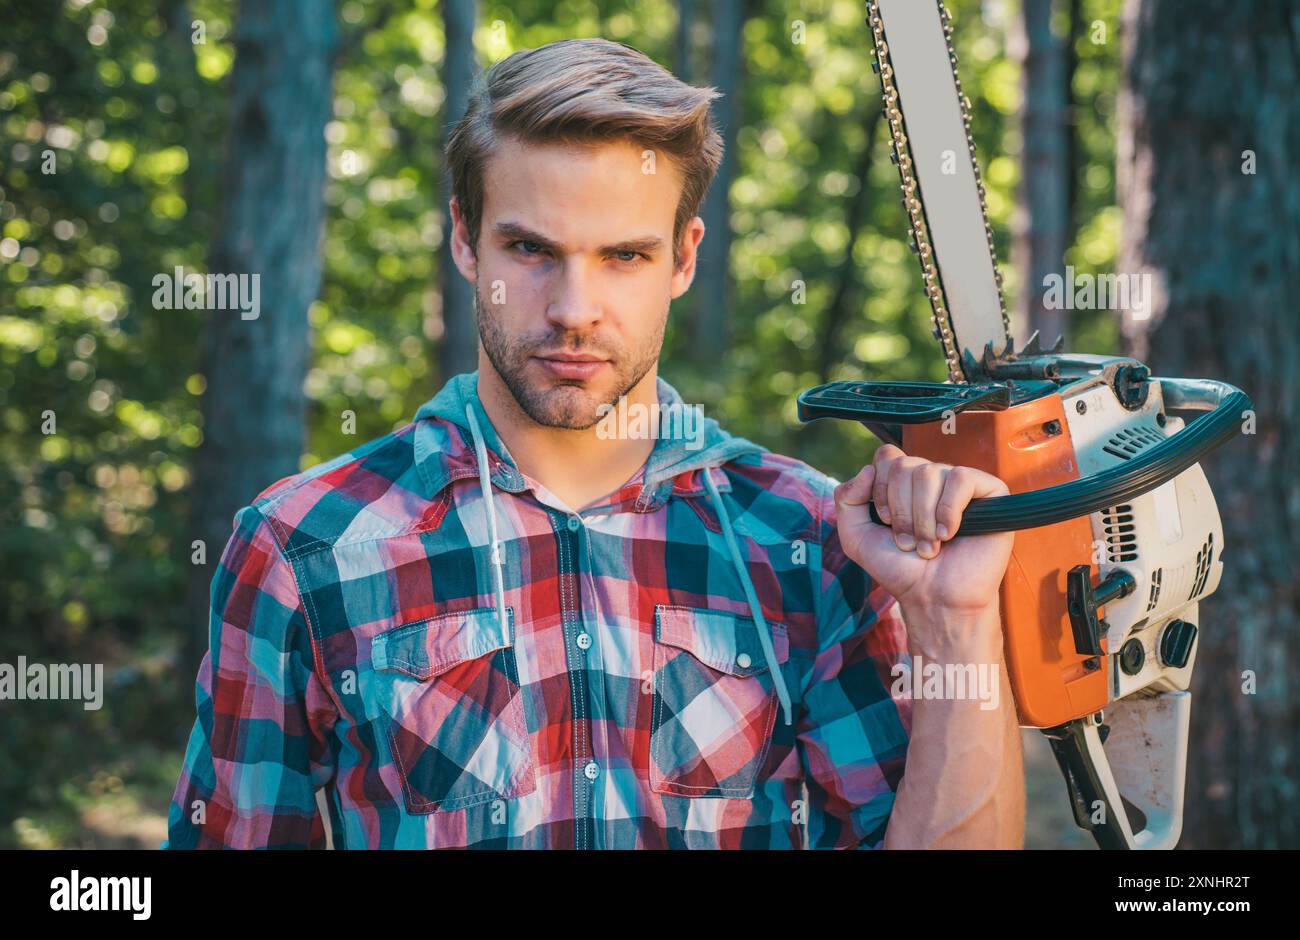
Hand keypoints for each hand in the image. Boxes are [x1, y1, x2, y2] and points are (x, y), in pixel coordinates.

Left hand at [833, 444, 1014, 615]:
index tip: (885, 521)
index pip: (887, 456)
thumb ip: (846, 500)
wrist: (933, 598)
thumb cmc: (900, 569)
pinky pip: (961, 478)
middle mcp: (932, 479)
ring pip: (930, 472)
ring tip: (929, 546)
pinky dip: (948, 509)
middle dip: (900, 511)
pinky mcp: (989, 492)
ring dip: (922, 517)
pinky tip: (948, 534)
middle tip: (909, 542)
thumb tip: (868, 468)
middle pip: (905, 466)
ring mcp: (959, 484)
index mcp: (904, 484)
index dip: (881, 487)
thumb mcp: (856, 537)